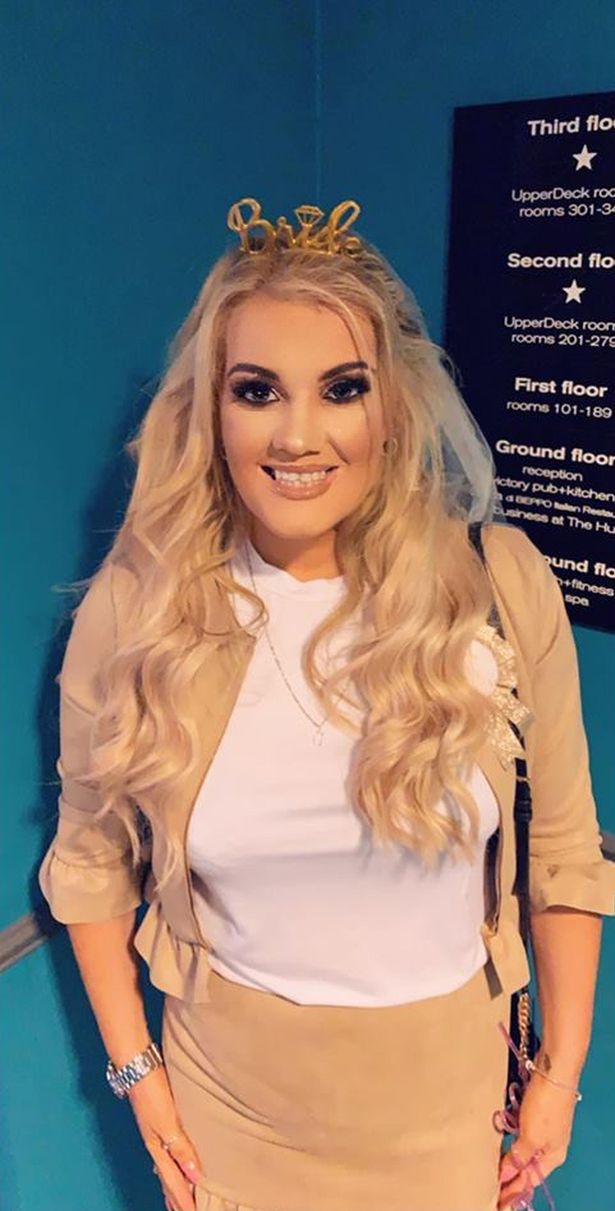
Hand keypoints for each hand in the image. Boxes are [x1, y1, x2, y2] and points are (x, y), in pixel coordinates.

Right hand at [127, 1065, 204, 1210]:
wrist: (137, 1065)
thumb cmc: (151, 1091)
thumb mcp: (167, 1122)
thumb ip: (181, 1148)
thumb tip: (195, 1176)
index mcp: (157, 1147)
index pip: (173, 1182)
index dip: (183, 1200)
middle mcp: (156, 1143)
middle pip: (167, 1178)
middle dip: (176, 1198)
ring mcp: (155, 1131)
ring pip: (166, 1166)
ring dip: (173, 1184)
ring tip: (178, 1198)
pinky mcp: (159, 1119)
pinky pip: (166, 1151)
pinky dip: (172, 1164)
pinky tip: (174, 1160)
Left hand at [496, 1069, 577, 1209]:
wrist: (554, 1070)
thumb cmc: (544, 1106)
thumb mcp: (531, 1136)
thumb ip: (519, 1156)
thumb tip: (506, 1175)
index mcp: (553, 1156)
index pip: (530, 1180)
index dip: (512, 1189)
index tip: (494, 1197)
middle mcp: (550, 1146)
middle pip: (527, 1167)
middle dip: (509, 1176)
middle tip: (488, 1184)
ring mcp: (543, 1128)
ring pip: (523, 1150)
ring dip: (508, 1158)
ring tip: (489, 1166)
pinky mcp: (536, 1113)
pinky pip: (521, 1135)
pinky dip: (510, 1141)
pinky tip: (498, 1142)